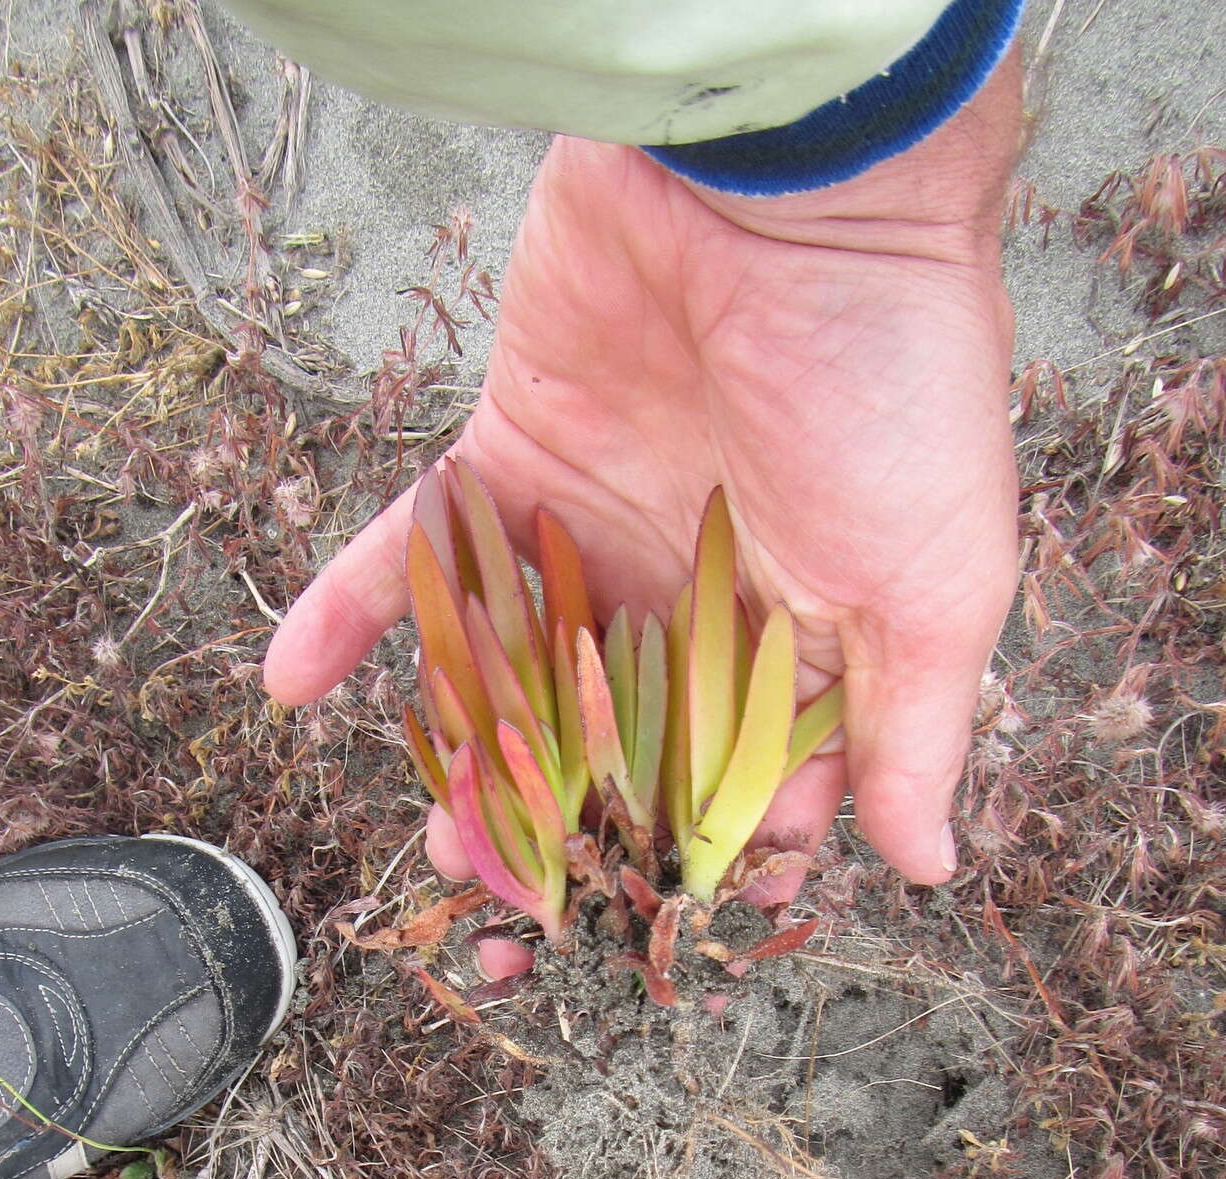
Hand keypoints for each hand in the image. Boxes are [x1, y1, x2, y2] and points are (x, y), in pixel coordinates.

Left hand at [264, 53, 1022, 898]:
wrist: (791, 191)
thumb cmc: (893, 388)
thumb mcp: (936, 581)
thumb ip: (914, 730)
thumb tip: (933, 865)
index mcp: (793, 643)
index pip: (734, 792)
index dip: (690, 872)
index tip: (640, 941)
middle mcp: (685, 602)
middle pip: (606, 757)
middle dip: (564, 845)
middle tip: (513, 917)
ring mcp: (589, 536)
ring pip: (510, 682)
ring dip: (467, 768)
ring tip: (431, 851)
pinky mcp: (504, 463)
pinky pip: (415, 552)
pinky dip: (347, 611)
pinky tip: (289, 683)